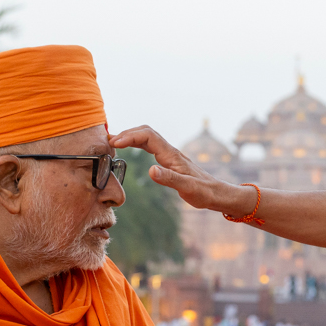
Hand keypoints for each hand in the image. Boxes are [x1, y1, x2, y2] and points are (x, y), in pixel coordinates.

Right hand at [109, 126, 250, 213]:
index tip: (115, 144)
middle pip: (146, 132)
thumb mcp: (187, 188)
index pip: (148, 136)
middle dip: (127, 133)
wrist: (216, 193)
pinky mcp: (169, 160)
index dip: (130, 136)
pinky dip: (136, 143)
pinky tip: (128, 148)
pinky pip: (149, 145)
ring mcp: (169, 155)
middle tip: (109, 142)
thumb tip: (151, 171)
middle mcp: (170, 151)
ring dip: (130, 136)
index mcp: (172, 155)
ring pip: (147, 137)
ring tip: (113, 142)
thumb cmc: (204, 192)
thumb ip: (169, 179)